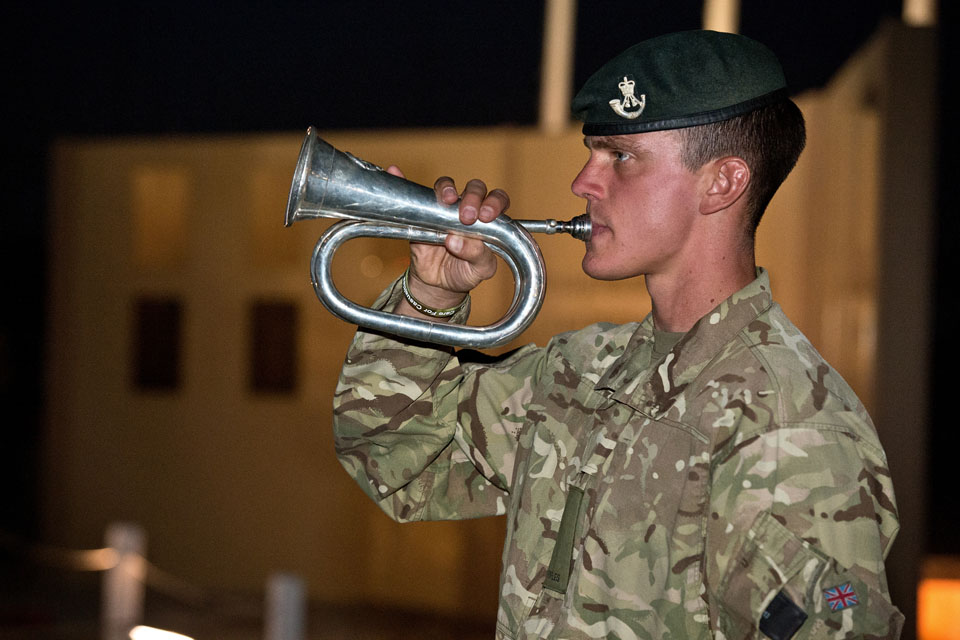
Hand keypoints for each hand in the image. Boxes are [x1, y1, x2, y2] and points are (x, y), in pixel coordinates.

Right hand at [386, 167, 507, 313]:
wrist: (438, 285)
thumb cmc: (465, 273)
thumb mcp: (480, 270)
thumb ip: (477, 255)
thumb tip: (457, 240)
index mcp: (488, 221)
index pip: (497, 200)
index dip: (494, 202)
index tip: (486, 215)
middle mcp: (468, 210)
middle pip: (474, 188)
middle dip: (473, 197)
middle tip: (467, 216)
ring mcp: (444, 210)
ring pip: (447, 186)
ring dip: (447, 188)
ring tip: (446, 200)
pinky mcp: (422, 213)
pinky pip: (413, 193)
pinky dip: (403, 179)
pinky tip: (396, 173)